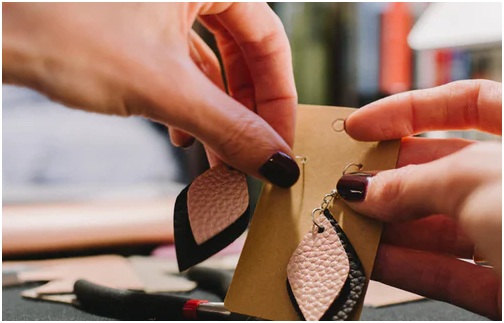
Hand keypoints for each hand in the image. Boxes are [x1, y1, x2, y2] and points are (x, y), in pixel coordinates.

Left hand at [2, 3, 299, 187]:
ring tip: (218, 157)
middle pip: (243, 52)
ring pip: (211, 62)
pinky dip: (187, 102)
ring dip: (217, 113)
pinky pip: (179, 64)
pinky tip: (182, 135)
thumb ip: (228, 129)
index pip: (270, 41)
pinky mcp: (136, 23)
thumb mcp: (162, 87)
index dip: (279, 97)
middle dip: (247, 110)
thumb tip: (276, 164)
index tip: (280, 141)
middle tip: (252, 153)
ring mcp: (162, 2)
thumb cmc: (60, 28)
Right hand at [342, 80, 501, 318]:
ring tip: (346, 223)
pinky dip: (407, 265)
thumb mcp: (479, 181)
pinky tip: (370, 257)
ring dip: (389, 225)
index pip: (468, 101)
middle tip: (345, 184)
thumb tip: (364, 189)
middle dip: (390, 176)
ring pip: (440, 223)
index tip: (361, 125)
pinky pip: (449, 270)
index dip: (408, 109)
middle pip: (443, 168)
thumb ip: (415, 183)